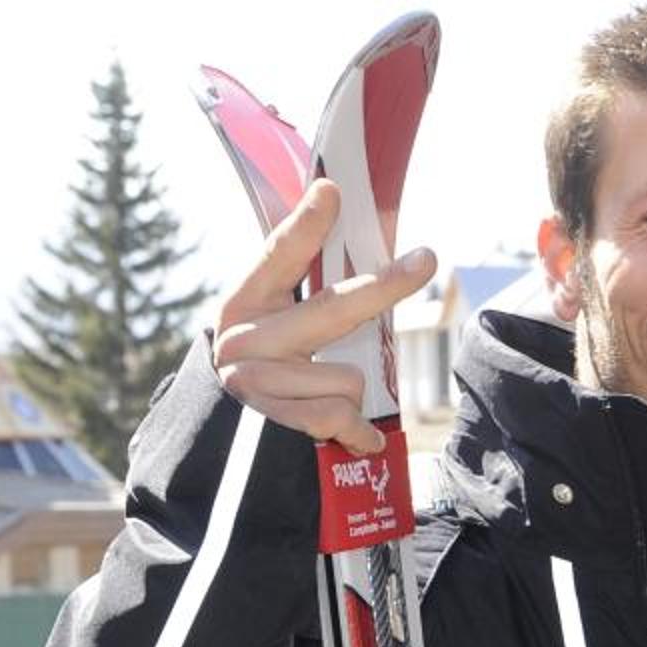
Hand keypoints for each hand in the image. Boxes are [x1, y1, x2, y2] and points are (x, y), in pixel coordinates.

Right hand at [209, 180, 436, 456]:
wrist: (220, 456)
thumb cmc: (262, 379)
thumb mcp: (269, 333)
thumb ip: (305, 301)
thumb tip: (350, 250)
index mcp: (244, 303)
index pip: (278, 256)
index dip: (306, 224)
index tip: (331, 190)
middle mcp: (243, 338)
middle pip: (334, 310)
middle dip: (384, 286)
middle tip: (426, 259)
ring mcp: (254, 382)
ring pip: (348, 379)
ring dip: (351, 398)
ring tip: (322, 405)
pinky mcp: (272, 424)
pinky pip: (344, 418)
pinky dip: (356, 433)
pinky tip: (349, 438)